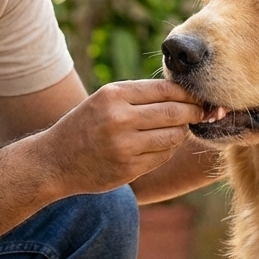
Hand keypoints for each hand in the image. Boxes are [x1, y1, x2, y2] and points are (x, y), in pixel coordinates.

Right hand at [38, 79, 203, 194]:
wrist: (55, 160)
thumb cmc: (86, 125)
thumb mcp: (105, 99)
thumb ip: (140, 95)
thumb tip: (186, 93)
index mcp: (114, 95)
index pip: (165, 89)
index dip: (189, 93)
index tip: (199, 96)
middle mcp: (119, 119)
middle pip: (174, 112)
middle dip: (194, 112)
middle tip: (203, 112)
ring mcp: (124, 146)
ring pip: (173, 136)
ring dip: (182, 132)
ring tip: (178, 129)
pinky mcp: (129, 169)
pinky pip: (163, 156)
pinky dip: (168, 149)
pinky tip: (161, 145)